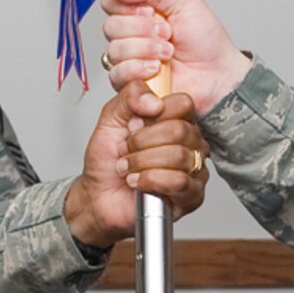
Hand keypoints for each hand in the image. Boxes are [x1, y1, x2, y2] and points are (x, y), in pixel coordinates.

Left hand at [63, 86, 211, 247]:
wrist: (98, 197)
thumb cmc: (107, 161)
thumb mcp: (111, 118)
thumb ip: (130, 95)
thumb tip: (155, 101)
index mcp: (176, 119)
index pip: (183, 103)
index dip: (154, 114)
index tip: (133, 125)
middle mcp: (190, 142)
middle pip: (180, 130)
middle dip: (142, 142)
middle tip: (125, 150)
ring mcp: (195, 169)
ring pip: (179, 156)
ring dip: (142, 163)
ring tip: (128, 168)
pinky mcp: (192, 195)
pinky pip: (180, 181)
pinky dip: (151, 180)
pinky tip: (138, 183)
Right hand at [100, 0, 252, 115]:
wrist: (217, 74)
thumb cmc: (205, 39)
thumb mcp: (183, 0)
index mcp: (140, 12)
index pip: (111, 2)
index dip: (127, 5)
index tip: (151, 10)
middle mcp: (131, 35)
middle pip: (111, 26)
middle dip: (142, 29)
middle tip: (167, 33)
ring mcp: (129, 60)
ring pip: (114, 50)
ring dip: (145, 49)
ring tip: (168, 52)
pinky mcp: (130, 84)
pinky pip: (117, 73)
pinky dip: (138, 69)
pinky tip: (157, 69)